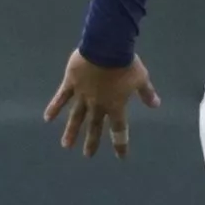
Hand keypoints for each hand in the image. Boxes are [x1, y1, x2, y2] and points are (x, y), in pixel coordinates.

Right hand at [44, 51, 161, 157]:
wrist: (106, 47)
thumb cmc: (125, 62)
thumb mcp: (141, 78)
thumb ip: (147, 93)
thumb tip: (156, 105)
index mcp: (115, 104)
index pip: (119, 129)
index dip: (120, 143)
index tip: (121, 157)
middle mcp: (97, 104)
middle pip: (94, 126)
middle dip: (91, 141)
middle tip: (88, 155)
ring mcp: (82, 94)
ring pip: (76, 117)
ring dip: (71, 131)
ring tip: (66, 145)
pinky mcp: (71, 83)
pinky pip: (61, 98)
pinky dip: (54, 107)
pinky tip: (47, 118)